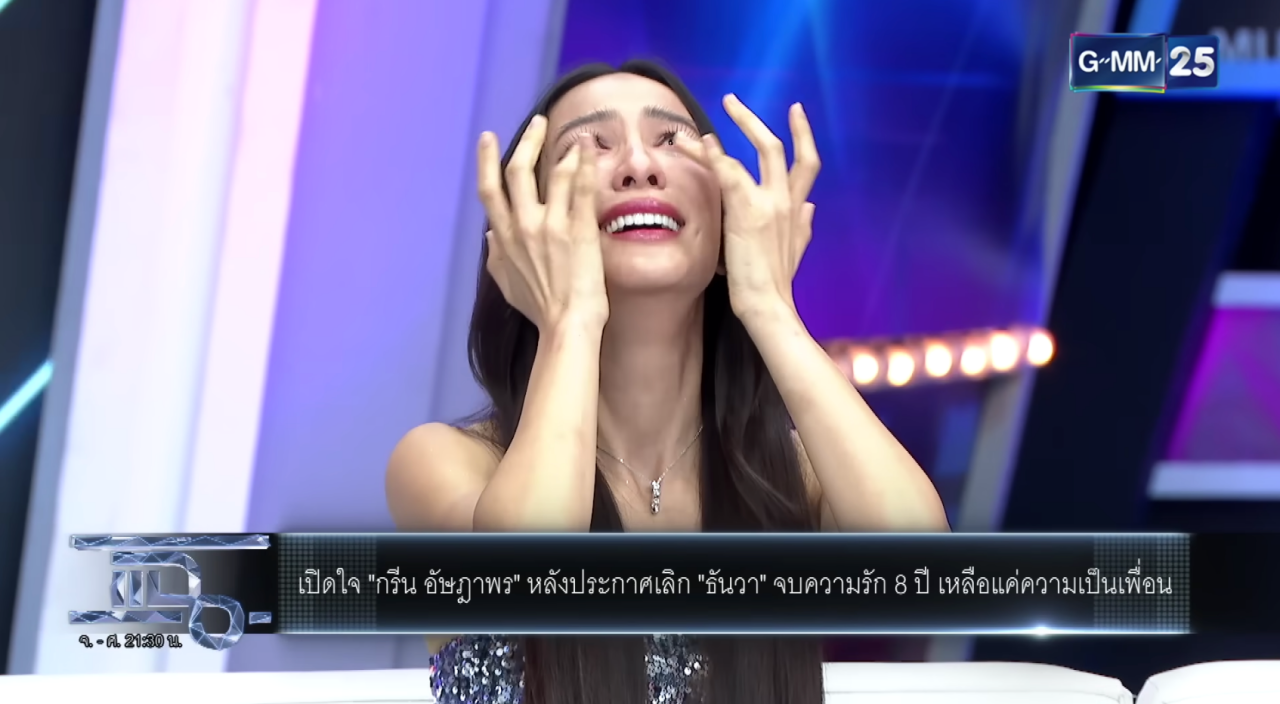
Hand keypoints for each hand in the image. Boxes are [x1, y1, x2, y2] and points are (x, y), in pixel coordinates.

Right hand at [477, 116, 608, 331]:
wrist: (566, 326)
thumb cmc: (540, 311)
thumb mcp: (506, 284)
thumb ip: (495, 258)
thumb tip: (489, 236)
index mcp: (503, 239)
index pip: (489, 191)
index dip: (486, 161)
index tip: (488, 139)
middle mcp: (522, 227)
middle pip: (517, 171)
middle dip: (527, 141)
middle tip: (539, 122)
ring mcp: (550, 226)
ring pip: (552, 173)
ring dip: (561, 149)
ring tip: (574, 136)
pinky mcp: (578, 229)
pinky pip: (580, 188)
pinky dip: (583, 165)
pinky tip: (588, 150)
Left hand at [677, 95, 819, 319]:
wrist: (769, 305)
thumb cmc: (777, 284)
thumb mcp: (797, 250)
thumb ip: (804, 226)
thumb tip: (813, 207)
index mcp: (797, 209)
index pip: (808, 163)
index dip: (803, 135)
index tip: (796, 112)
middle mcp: (786, 200)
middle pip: (778, 148)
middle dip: (753, 121)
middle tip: (731, 101)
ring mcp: (769, 203)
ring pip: (750, 155)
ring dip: (715, 140)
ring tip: (689, 133)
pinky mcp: (748, 209)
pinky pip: (729, 171)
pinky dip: (711, 155)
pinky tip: (694, 145)